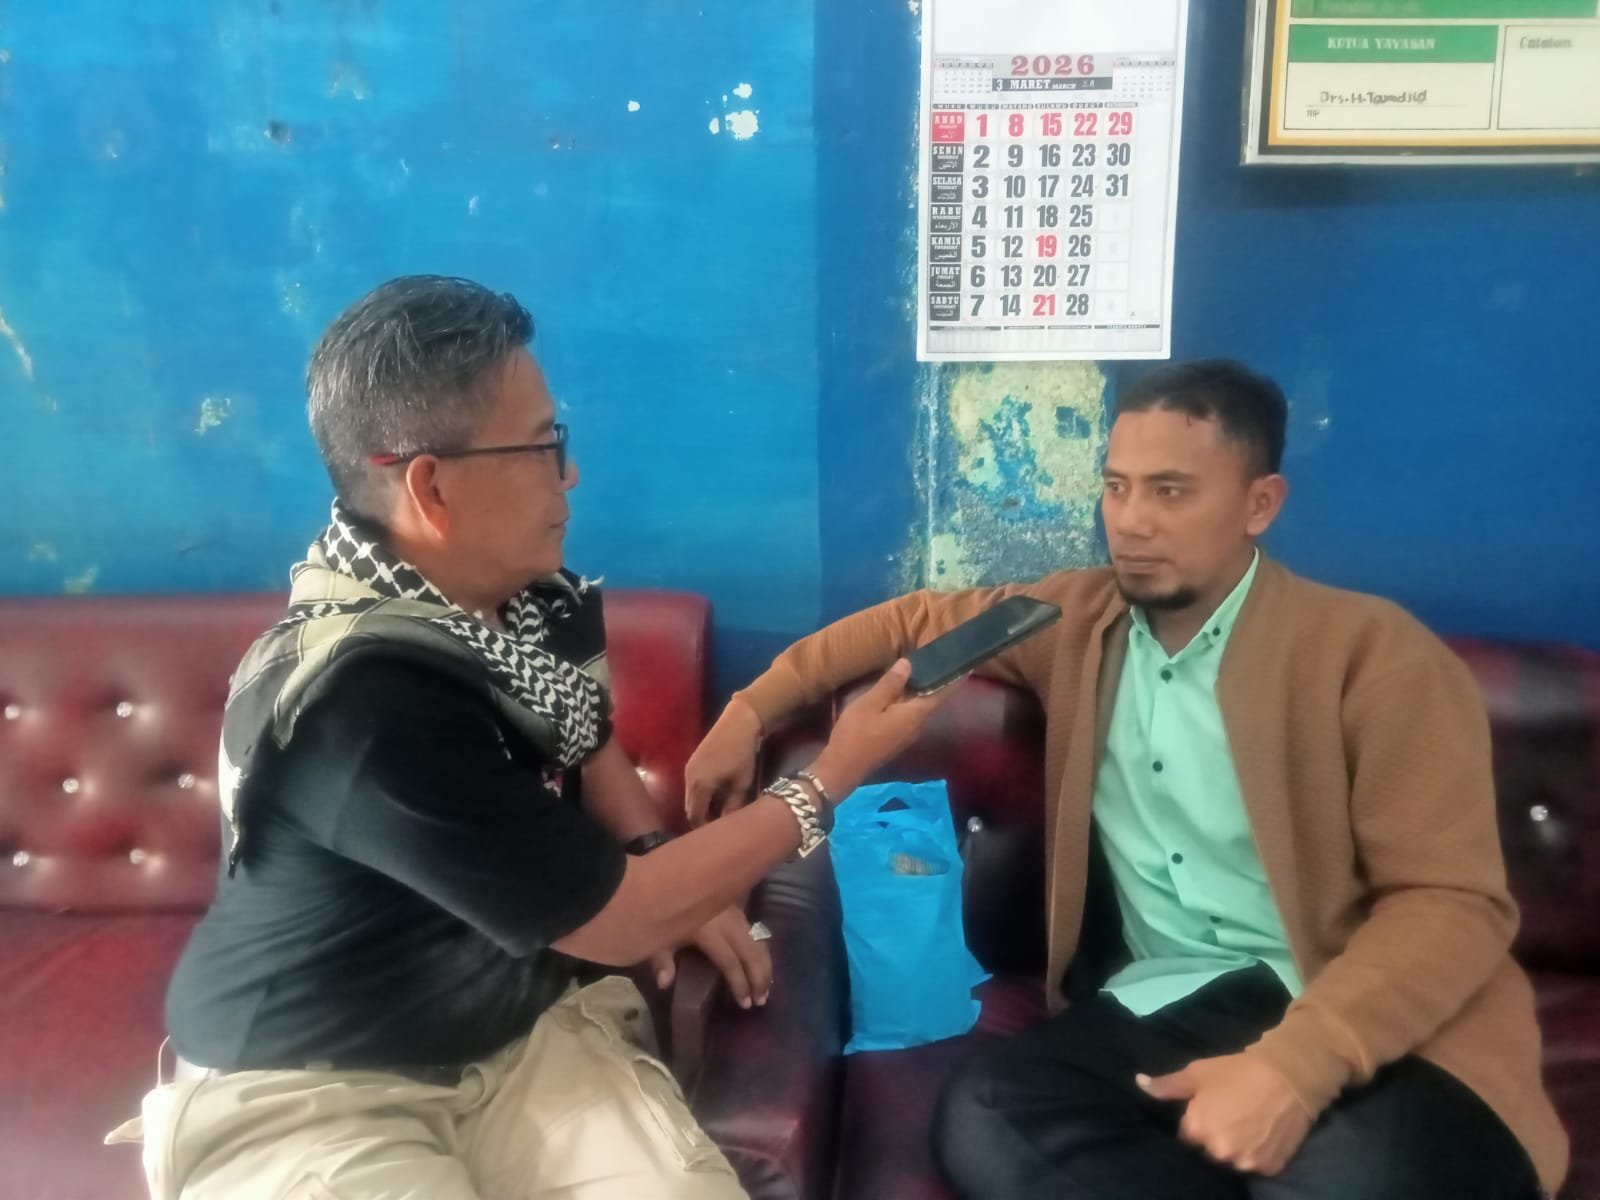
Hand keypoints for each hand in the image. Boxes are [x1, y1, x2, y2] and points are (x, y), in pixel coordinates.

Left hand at [648, 905, 772, 1008]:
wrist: (668, 875)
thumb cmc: (660, 905)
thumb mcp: (656, 933)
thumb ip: (661, 960)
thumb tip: (665, 983)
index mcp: (708, 930)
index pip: (729, 961)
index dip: (739, 983)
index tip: (745, 1003)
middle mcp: (726, 920)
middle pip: (750, 951)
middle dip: (759, 976)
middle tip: (763, 999)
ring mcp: (733, 911)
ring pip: (757, 939)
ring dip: (764, 963)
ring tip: (767, 986)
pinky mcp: (736, 904)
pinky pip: (754, 930)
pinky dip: (761, 948)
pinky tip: (762, 962)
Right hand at [685, 696, 762, 826]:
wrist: (738, 724)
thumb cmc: (742, 755)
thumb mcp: (741, 784)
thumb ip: (733, 807)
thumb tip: (729, 825)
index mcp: (699, 786)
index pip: (695, 816)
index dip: (704, 829)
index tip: (717, 836)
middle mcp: (688, 779)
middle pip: (690, 808)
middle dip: (702, 819)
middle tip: (717, 827)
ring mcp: (688, 769)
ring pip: (691, 796)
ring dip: (701, 806)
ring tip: (718, 813)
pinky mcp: (693, 762)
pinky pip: (692, 785)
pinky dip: (701, 795)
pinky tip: (715, 796)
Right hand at [808, 659, 961, 800]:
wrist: (843, 768)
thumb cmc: (855, 734)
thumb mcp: (869, 704)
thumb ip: (890, 685)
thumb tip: (909, 664)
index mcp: (914, 715)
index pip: (942, 694)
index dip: (955, 680)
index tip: (967, 666)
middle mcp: (917, 725)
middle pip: (934, 700)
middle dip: (941, 682)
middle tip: (944, 661)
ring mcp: (908, 734)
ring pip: (922, 707)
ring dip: (926, 690)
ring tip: (925, 670)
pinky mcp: (898, 738)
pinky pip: (912, 714)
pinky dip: (913, 699)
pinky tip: (904, 691)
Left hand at [1137, 1053, 1312, 1175]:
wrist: (1289, 1076)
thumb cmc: (1239, 1071)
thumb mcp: (1199, 1073)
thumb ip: (1168, 1085)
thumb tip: (1139, 1083)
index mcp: (1197, 1129)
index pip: (1187, 1136)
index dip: (1198, 1122)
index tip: (1210, 1110)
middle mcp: (1218, 1151)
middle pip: (1210, 1151)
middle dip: (1216, 1137)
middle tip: (1232, 1115)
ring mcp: (1245, 1162)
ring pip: (1233, 1160)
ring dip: (1237, 1148)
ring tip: (1249, 1124)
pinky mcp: (1269, 1168)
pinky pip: (1257, 1165)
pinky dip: (1259, 1154)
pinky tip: (1264, 1134)